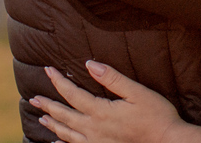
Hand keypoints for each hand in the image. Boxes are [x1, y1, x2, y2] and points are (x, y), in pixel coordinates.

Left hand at [34, 61, 200, 142]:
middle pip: (64, 115)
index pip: (72, 94)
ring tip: (41, 117)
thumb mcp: (137, 92)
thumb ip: (112, 78)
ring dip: (52, 124)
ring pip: (67, 133)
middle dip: (48, 105)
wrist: (167, 142)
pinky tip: (57, 142)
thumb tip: (90, 64)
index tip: (47, 70)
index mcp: (101, 112)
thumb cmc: (156, 115)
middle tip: (34, 98)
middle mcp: (93, 129)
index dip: (58, 81)